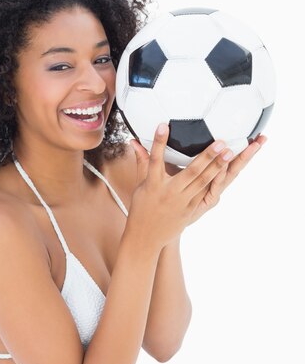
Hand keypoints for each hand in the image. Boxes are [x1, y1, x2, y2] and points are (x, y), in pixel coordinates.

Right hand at [128, 126, 266, 247]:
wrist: (146, 238)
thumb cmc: (141, 209)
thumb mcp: (140, 185)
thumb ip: (142, 162)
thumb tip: (133, 142)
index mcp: (153, 184)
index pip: (155, 159)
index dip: (158, 142)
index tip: (163, 126)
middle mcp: (169, 192)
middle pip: (190, 172)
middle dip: (206, 156)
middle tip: (220, 142)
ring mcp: (182, 202)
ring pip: (202, 182)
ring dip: (217, 167)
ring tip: (229, 152)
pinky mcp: (190, 210)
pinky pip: (205, 193)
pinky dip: (215, 182)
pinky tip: (225, 171)